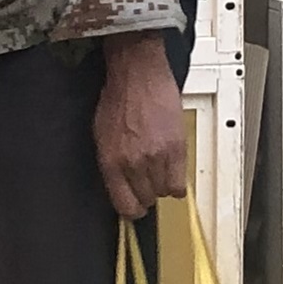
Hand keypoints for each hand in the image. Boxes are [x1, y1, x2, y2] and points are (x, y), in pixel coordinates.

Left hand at [93, 35, 187, 222]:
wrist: (138, 74)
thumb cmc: (118, 98)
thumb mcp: (101, 135)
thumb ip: (111, 164)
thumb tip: (120, 184)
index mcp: (110, 162)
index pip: (124, 205)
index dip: (132, 209)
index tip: (135, 206)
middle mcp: (133, 163)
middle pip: (146, 200)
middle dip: (147, 193)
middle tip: (147, 179)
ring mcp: (156, 157)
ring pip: (164, 192)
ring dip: (162, 185)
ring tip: (159, 169)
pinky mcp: (176, 149)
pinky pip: (181, 183)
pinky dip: (178, 181)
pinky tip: (172, 170)